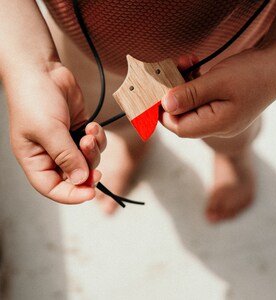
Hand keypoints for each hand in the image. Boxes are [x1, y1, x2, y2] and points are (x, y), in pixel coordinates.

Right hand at [5, 63, 105, 203]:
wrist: (42, 70)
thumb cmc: (34, 99)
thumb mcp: (48, 131)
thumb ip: (66, 157)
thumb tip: (80, 180)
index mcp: (35, 160)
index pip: (52, 188)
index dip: (71, 195)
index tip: (90, 193)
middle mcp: (51, 154)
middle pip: (74, 176)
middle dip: (88, 170)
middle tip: (95, 165)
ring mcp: (67, 143)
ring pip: (88, 160)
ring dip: (93, 150)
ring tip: (89, 133)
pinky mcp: (79, 130)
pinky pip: (95, 144)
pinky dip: (97, 138)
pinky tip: (92, 126)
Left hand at [160, 48, 275, 137]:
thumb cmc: (254, 72)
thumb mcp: (219, 81)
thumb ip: (190, 95)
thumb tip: (165, 105)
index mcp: (218, 125)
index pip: (179, 128)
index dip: (163, 112)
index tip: (156, 92)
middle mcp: (217, 125)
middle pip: (182, 117)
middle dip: (172, 94)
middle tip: (172, 70)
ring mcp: (218, 116)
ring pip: (189, 106)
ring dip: (182, 85)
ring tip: (186, 63)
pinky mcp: (219, 106)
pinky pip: (198, 99)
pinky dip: (192, 83)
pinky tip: (194, 67)